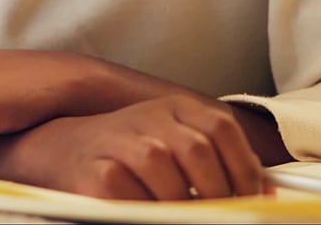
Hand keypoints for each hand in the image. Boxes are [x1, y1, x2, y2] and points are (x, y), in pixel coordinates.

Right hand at [0, 94, 263, 200]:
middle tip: (218, 215)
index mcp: (172, 106)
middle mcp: (146, 117)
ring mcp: (121, 143)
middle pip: (200, 155)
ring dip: (183, 210)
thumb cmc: (123, 154)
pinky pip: (139, 203)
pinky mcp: (100, 175)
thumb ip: (212, 161)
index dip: (245, 170)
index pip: (223, 129)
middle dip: (219, 197)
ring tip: (178, 213)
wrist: (57, 151)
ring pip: (173, 183)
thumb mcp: (168, 143)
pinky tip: (147, 211)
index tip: (252, 200)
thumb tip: (263, 194)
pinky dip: (151, 214)